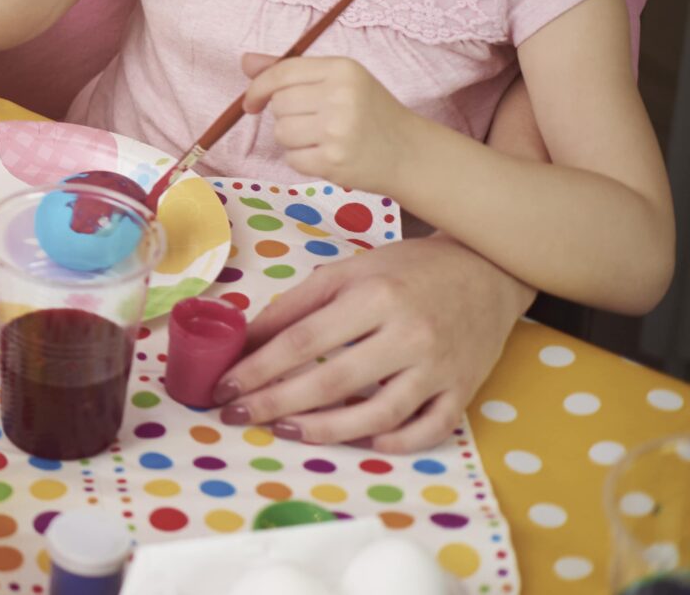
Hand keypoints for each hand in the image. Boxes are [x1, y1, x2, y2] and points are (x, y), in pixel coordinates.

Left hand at [216, 234, 530, 449]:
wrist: (486, 271)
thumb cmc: (407, 270)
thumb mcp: (346, 272)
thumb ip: (296, 306)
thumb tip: (245, 340)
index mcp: (373, 297)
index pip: (303, 341)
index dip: (259, 367)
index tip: (224, 386)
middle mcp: (408, 334)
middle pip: (332, 381)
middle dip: (276, 403)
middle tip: (238, 415)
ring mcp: (439, 368)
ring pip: (378, 414)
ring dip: (326, 430)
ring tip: (285, 431)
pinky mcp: (463, 391)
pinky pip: (428, 429)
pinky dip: (394, 442)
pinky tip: (361, 441)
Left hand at [241, 53, 420, 194]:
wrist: (410, 153)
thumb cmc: (370, 112)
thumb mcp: (339, 81)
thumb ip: (290, 70)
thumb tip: (245, 62)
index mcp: (342, 69)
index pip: (282, 73)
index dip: (258, 87)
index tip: (252, 102)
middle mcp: (340, 96)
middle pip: (278, 104)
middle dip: (286, 115)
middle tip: (314, 121)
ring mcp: (338, 130)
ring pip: (281, 132)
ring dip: (292, 139)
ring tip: (321, 138)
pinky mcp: (334, 161)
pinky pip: (292, 159)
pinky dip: (302, 160)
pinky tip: (326, 155)